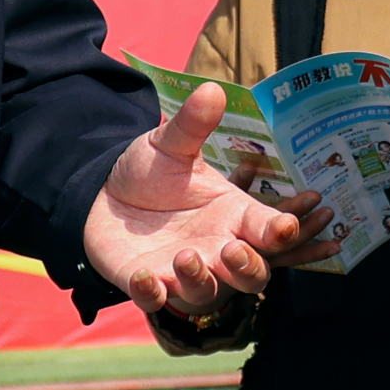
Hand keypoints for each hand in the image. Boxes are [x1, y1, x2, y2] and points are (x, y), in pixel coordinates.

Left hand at [84, 84, 298, 311]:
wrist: (103, 194)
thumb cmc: (151, 172)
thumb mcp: (171, 144)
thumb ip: (192, 124)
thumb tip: (212, 88)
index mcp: (232, 215)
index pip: (268, 230)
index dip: (282, 232)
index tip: (287, 226)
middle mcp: (216, 248)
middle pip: (251, 274)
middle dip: (248, 268)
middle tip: (233, 250)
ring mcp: (183, 271)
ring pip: (208, 293)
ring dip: (200, 280)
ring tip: (185, 256)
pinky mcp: (148, 283)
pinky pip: (156, 301)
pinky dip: (153, 295)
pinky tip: (145, 276)